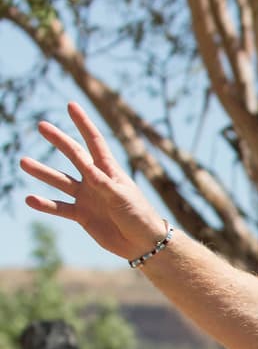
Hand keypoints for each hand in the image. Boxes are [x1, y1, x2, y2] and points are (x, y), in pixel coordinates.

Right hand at [20, 103, 168, 260]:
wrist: (142, 243)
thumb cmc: (139, 216)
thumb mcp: (122, 197)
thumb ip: (104, 184)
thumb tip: (86, 168)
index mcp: (109, 171)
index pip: (95, 142)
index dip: (83, 123)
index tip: (71, 105)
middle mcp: (95, 180)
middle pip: (74, 156)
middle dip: (59, 140)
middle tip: (42, 126)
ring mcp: (87, 197)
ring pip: (60, 181)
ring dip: (43, 172)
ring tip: (23, 162)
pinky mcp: (82, 215)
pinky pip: (59, 208)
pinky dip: (45, 205)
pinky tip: (30, 199)